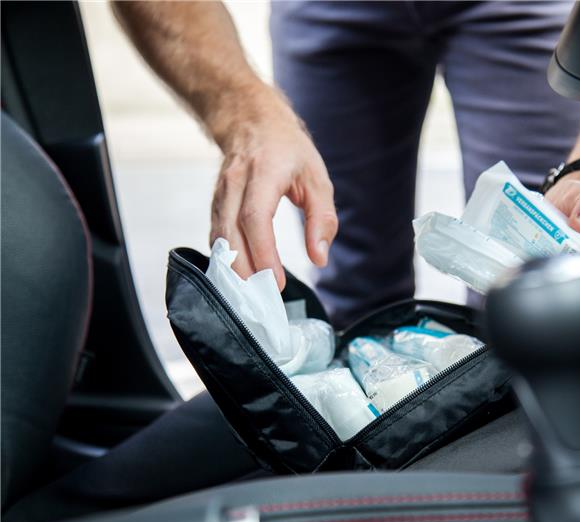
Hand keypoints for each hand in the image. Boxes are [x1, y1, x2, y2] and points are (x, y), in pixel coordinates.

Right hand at [209, 87, 336, 289]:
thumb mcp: (317, 179)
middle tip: (263, 301)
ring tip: (251, 299)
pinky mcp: (214, 205)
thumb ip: (321, 219)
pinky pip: (215, 237)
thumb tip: (320, 258)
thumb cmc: (288, 150)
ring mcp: (219, 194)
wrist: (250, 119)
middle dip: (244, 271)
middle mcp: (234, 184)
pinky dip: (225, 261)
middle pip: (230, 234)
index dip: (263, 253)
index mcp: (263, 173)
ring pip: (218, 238)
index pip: (256, 219)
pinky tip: (238, 281)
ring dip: (231, 271)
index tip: (276, 282)